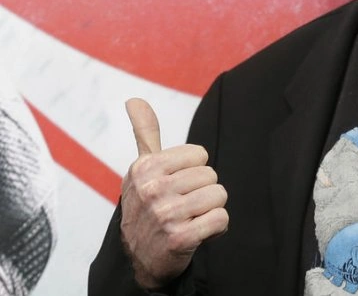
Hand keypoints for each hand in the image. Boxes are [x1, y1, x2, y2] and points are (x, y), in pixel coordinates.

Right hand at [119, 98, 228, 289]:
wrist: (139, 260)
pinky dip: (216, 228)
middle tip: (183, 207)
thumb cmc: (146, 208)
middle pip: (211, 175)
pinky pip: (221, 219)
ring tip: (190, 219)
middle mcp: (151, 189)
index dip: (193, 172)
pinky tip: (198, 234)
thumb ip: (145, 133)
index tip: (176, 187)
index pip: (199, 154)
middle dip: (203, 192)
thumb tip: (135, 100)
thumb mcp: (142, 171)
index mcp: (144, 168)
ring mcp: (164, 215)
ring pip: (219, 195)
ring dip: (210, 210)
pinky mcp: (180, 238)